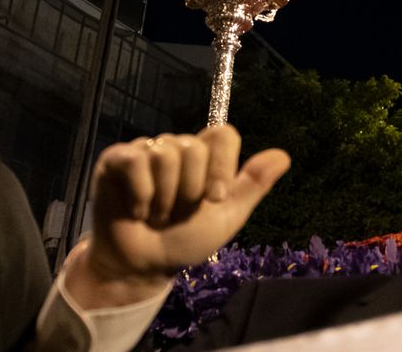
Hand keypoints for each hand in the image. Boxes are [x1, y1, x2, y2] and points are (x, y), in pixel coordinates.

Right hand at [66, 125, 289, 307]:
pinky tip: (137, 210)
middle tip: (177, 213)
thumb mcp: (225, 218)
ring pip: (166, 154)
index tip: (215, 198)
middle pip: (194, 146)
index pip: (223, 134)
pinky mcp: (117, 160)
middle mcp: (176, 147)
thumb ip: (252, 186)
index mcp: (205, 157)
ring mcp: (146, 151)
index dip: (223, 165)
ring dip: (164, 199)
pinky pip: (136, 161)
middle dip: (189, 190)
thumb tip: (284, 155)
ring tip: (156, 216)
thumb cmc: (184, 242)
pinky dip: (141, 194)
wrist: (143, 266)